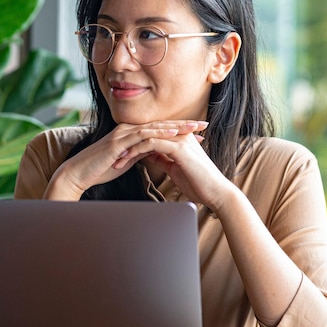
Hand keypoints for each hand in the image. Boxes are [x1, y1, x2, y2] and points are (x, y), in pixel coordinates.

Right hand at [44, 120, 206, 200]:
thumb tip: (156, 153)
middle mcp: (129, 129)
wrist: (79, 173)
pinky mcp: (119, 141)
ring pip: (155, 126)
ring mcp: (124, 133)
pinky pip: (143, 135)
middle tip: (204, 124)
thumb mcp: (127, 160)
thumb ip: (141, 153)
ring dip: (176, 126)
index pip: (161, 129)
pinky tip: (173, 133)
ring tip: (194, 127)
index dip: (181, 129)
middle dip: (184, 124)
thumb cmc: (101, 169)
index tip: (198, 132)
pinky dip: (159, 133)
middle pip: (162, 124)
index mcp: (132, 133)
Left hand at [113, 123, 233, 212]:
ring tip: (115, 159)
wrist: (216, 192)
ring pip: (146, 137)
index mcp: (179, 139)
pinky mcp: (178, 148)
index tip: (118, 155)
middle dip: (127, 145)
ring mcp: (179, 140)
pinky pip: (151, 144)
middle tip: (111, 155)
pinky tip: (126, 159)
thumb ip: (163, 159)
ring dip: (128, 148)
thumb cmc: (198, 183)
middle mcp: (179, 136)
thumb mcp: (175, 169)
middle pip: (146, 134)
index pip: (151, 136)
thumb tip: (150, 156)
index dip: (133, 145)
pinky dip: (136, 151)